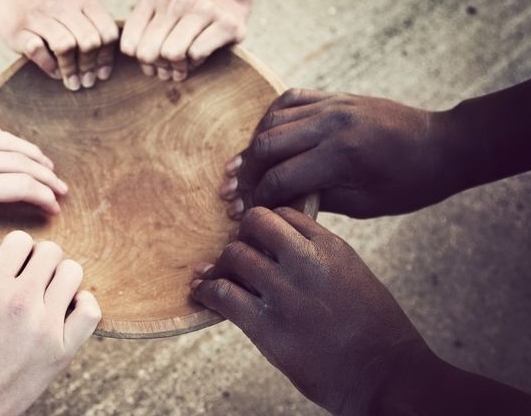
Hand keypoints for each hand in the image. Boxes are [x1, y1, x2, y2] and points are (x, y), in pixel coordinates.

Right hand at [0, 0, 118, 90]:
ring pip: (65, 46)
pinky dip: (48, 65)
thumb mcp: (78, 7)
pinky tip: (53, 71)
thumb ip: (94, 29)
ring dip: (70, 70)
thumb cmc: (52, 7)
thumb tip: (103, 69)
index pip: (107, 33)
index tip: (102, 74)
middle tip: (86, 82)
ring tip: (72, 82)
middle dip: (89, 67)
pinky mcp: (18, 29)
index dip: (106, 58)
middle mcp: (63, 6)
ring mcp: (40, 16)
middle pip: (89, 42)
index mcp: (84, 1)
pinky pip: (37, 50)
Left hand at [0, 120, 67, 253]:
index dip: (43, 197)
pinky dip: (5, 139)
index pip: (19, 186)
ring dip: (31, 154)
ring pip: (5, 142)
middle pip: (19, 162)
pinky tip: (14, 148)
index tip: (55, 209)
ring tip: (47, 167)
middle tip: (62, 191)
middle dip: (46, 177)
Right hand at [0, 231, 100, 415]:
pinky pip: (91, 310)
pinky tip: (70, 310)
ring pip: (73, 272)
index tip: (18, 264)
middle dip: (43, 262)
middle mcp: (18, 300)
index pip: (21, 240)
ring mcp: (44, 325)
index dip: (20, 250)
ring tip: (52, 295)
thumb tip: (24, 261)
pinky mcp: (62, 350)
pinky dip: (84, 305)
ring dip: (63, 280)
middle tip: (36, 281)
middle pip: (51, 252)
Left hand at [120, 0, 252, 81]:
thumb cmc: (183, 20)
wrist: (224, 0)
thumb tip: (148, 68)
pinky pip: (196, 54)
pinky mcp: (225, 23)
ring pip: (172, 54)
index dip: (141, 60)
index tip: (154, 56)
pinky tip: (201, 54)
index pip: (129, 46)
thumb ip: (140, 40)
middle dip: (159, 65)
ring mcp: (202, 8)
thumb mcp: (156, 20)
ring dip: (178, 65)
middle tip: (170, 62)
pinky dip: (196, 62)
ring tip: (185, 60)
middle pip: (148, 53)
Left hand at [191, 207, 429, 414]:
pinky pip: (222, 293)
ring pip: (234, 255)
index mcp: (331, 247)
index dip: (265, 226)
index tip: (258, 240)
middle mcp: (307, 262)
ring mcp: (285, 292)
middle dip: (242, 236)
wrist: (386, 375)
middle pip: (254, 224)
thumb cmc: (375, 331)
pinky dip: (207, 291)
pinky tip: (203, 293)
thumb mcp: (354, 277)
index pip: (283, 214)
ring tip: (218, 276)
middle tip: (238, 256)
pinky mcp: (267, 325)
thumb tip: (281, 251)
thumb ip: (320, 259)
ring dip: (222, 265)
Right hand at [220, 89, 452, 218]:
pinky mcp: (335, 96)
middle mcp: (332, 124)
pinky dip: (270, 118)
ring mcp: (332, 105)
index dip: (259, 197)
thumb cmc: (410, 183)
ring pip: (272, 120)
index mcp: (342, 155)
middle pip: (266, 144)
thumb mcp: (365, 204)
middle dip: (246, 172)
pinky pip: (290, 99)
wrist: (442, 145)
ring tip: (245, 169)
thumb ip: (318, 199)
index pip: (281, 177)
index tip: (247, 212)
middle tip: (234, 191)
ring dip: (254, 146)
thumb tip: (277, 202)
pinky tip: (265, 137)